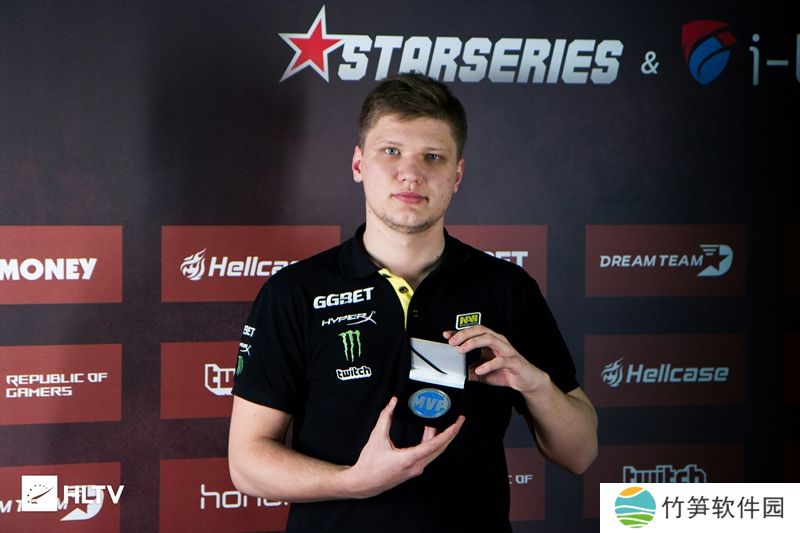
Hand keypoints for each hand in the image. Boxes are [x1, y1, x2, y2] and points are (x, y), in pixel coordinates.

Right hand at [344, 396, 463, 498]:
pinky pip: (428, 454)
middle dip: (450, 433)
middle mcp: (416, 466)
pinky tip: (428, 432)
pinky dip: (431, 442)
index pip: (435, 444)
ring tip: (441, 421)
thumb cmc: (370, 464)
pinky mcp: (413, 469)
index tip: (457, 423)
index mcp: (410, 459)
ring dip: (439, 436)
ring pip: (434, 451)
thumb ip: (385, 417)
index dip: (448, 433)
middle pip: (440, 448)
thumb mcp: (377, 437)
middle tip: (458, 420)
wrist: (364, 482)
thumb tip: (392, 403)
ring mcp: (416, 469)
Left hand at [444, 326, 547, 393]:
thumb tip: (458, 372)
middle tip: (452, 342)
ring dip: (473, 342)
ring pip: (489, 339)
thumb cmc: (505, 372)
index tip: (446, 335)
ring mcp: (506, 350)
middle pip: (481, 330)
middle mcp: (499, 341)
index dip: (460, 332)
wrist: (526, 380)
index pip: (474, 331)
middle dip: (465, 334)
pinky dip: (488, 365)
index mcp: (491, 341)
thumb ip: (471, 368)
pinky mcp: (513, 361)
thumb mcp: (484, 370)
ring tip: (461, 349)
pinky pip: (500, 360)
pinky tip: (479, 370)